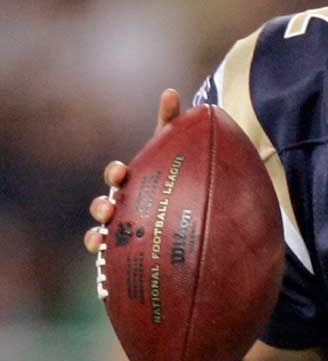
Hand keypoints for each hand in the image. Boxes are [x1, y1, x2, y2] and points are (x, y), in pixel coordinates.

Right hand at [83, 89, 181, 254]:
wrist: (196, 226)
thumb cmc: (180, 184)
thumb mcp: (181, 157)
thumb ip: (174, 127)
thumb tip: (170, 91)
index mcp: (134, 184)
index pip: (118, 177)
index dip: (115, 175)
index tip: (121, 173)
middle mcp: (123, 208)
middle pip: (104, 208)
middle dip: (103, 207)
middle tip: (111, 208)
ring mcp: (123, 233)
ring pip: (101, 235)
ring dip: (98, 235)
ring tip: (104, 239)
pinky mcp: (127, 257)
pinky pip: (112, 263)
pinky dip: (108, 264)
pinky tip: (113, 269)